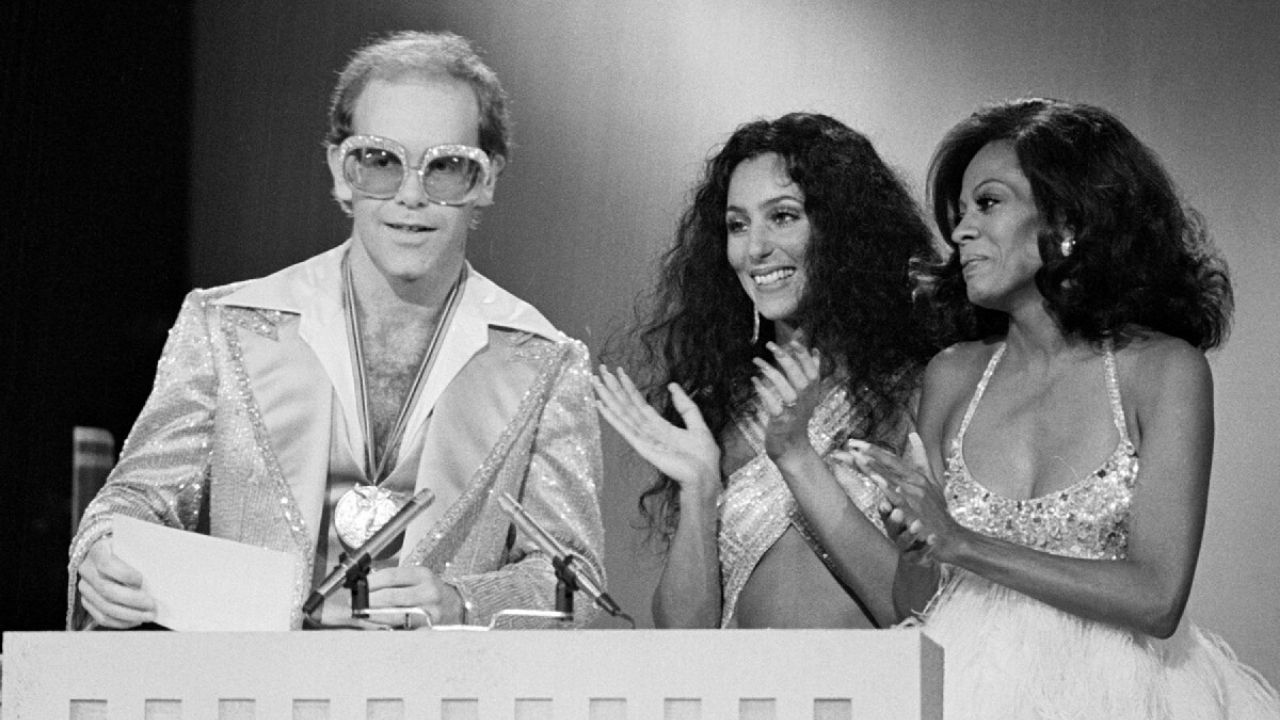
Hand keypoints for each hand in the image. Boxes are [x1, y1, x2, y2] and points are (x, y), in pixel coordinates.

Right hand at [77, 535, 156, 628]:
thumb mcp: (132, 544)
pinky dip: (121, 622)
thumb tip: (166, 566)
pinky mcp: (86, 601)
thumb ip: (142, 553)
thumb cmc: (126, 549)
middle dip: (132, 600)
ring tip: (148, 615)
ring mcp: (84, 587)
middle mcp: (87, 569)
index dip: (124, 574)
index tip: (141, 580)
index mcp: (98, 550)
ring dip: (129, 615)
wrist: (106, 553)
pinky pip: (101, 617)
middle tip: (152, 605)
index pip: (107, 564)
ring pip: (104, 607)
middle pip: (107, 590)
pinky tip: (136, 620)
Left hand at [365, 566, 461, 627]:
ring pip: (394, 616)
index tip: (357, 587)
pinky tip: (378, 627)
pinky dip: (387, 629)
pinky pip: (402, 630)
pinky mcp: (428, 629)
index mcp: (422, 575)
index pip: (390, 576)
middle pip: (390, 596)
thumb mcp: (418, 578)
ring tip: (361, 616)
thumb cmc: (431, 592)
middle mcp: (428, 592)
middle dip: (368, 601)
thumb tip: (366, 585)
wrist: (456, 607)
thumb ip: (395, 581)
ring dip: (373, 617)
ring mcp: (429, 612)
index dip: (370, 583)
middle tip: (355, 605)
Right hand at [592, 366, 720, 499]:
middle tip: (600, 369)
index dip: (629, 387)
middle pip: (626, 405)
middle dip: (613, 387)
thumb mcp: (697, 425)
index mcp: (660, 426)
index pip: (639, 403)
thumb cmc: (702, 458)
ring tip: (596, 381)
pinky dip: (611, 416)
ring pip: (622, 413)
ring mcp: (643, 438)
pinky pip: (624, 428)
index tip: (619, 371)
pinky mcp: (642, 446)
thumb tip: (673, 385)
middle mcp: (648, 431)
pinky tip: (601, 405)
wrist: (704, 477)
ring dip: (608, 397)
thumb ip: (685, 406)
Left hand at [752, 340, 822, 460]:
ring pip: (787, 389)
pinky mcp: (782, 422)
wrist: (793, 448)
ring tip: (758, 361)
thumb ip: (811, 373)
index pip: (812, 371)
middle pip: (801, 378)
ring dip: (772, 373)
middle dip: (786, 359)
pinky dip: (764, 392)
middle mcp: (806, 401)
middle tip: (771, 345)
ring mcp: (794, 412)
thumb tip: (816, 351)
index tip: (792, 341)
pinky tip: (755, 381)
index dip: (803, 355)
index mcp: (813, 392)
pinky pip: (774, 405)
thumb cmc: (797, 418)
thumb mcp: (808, 395)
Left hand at [851, 434, 962, 563]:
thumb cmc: (938, 510)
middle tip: (849, 444)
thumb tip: (914, 435)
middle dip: (867, 453)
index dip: (871, 449)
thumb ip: (922, 458)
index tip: (852, 442)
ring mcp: (914, 496)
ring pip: (890, 478)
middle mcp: (914, 482)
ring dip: (873, 467)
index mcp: (915, 475)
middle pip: (887, 464)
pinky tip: (877, 480)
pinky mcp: (914, 511)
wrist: (950, 536)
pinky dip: (888, 488)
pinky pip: (899, 498)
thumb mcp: (932, 481)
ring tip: (858, 457)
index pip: (890, 458)